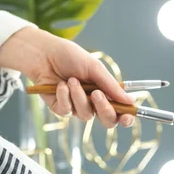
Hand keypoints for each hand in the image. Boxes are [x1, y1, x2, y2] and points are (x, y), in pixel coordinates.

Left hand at [0, 27, 134, 127]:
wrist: (43, 53)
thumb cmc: (70, 57)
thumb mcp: (94, 68)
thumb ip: (112, 87)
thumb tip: (131, 102)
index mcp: (105, 92)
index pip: (120, 111)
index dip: (126, 117)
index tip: (128, 115)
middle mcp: (93, 103)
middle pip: (107, 120)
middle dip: (104, 109)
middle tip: (97, 95)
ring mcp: (77, 107)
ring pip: (86, 115)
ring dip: (79, 97)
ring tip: (71, 80)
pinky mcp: (60, 109)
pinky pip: (67, 111)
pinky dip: (65, 97)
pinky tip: (60, 85)